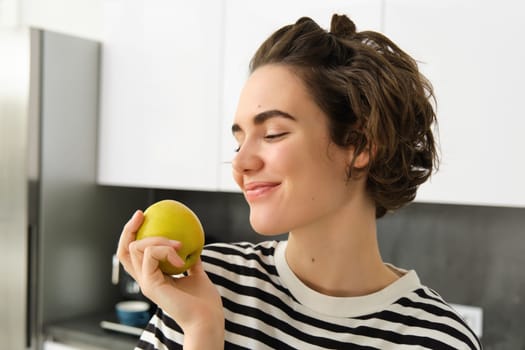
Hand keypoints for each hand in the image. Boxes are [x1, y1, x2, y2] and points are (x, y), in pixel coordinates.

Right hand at [116, 210, 223, 347]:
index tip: (144, 216)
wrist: (207, 319)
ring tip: (178, 245)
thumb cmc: (204, 302)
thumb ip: (191, 260)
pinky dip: (165, 250)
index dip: (133, 234)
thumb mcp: (197, 274)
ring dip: (158, 239)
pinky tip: (181, 258)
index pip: (133, 254)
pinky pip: (150, 254)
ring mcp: (145, 282)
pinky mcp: (150, 284)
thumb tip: (194, 244)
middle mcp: (145, 279)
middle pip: (124, 250)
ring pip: (136, 248)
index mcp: (153, 277)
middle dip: (129, 228)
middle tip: (142, 214)